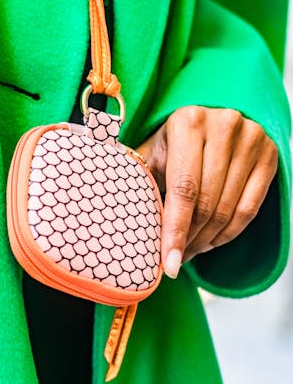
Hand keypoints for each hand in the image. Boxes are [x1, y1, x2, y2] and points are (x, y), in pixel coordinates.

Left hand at [137, 106, 277, 277]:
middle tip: (174, 260)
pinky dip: (229, 233)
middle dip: (189, 239)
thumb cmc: (173, 143)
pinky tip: (210, 241)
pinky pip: (250, 208)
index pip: (183, 189)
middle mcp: (223, 125)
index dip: (175, 230)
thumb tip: (114, 219)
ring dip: (207, 240)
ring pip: (228, 209)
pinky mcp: (270, 155)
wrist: (210, 119)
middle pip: (207, 203)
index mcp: (188, 122)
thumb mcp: (152, 152)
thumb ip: (137, 179)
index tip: (169, 264)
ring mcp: (251, 139)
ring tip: (189, 251)